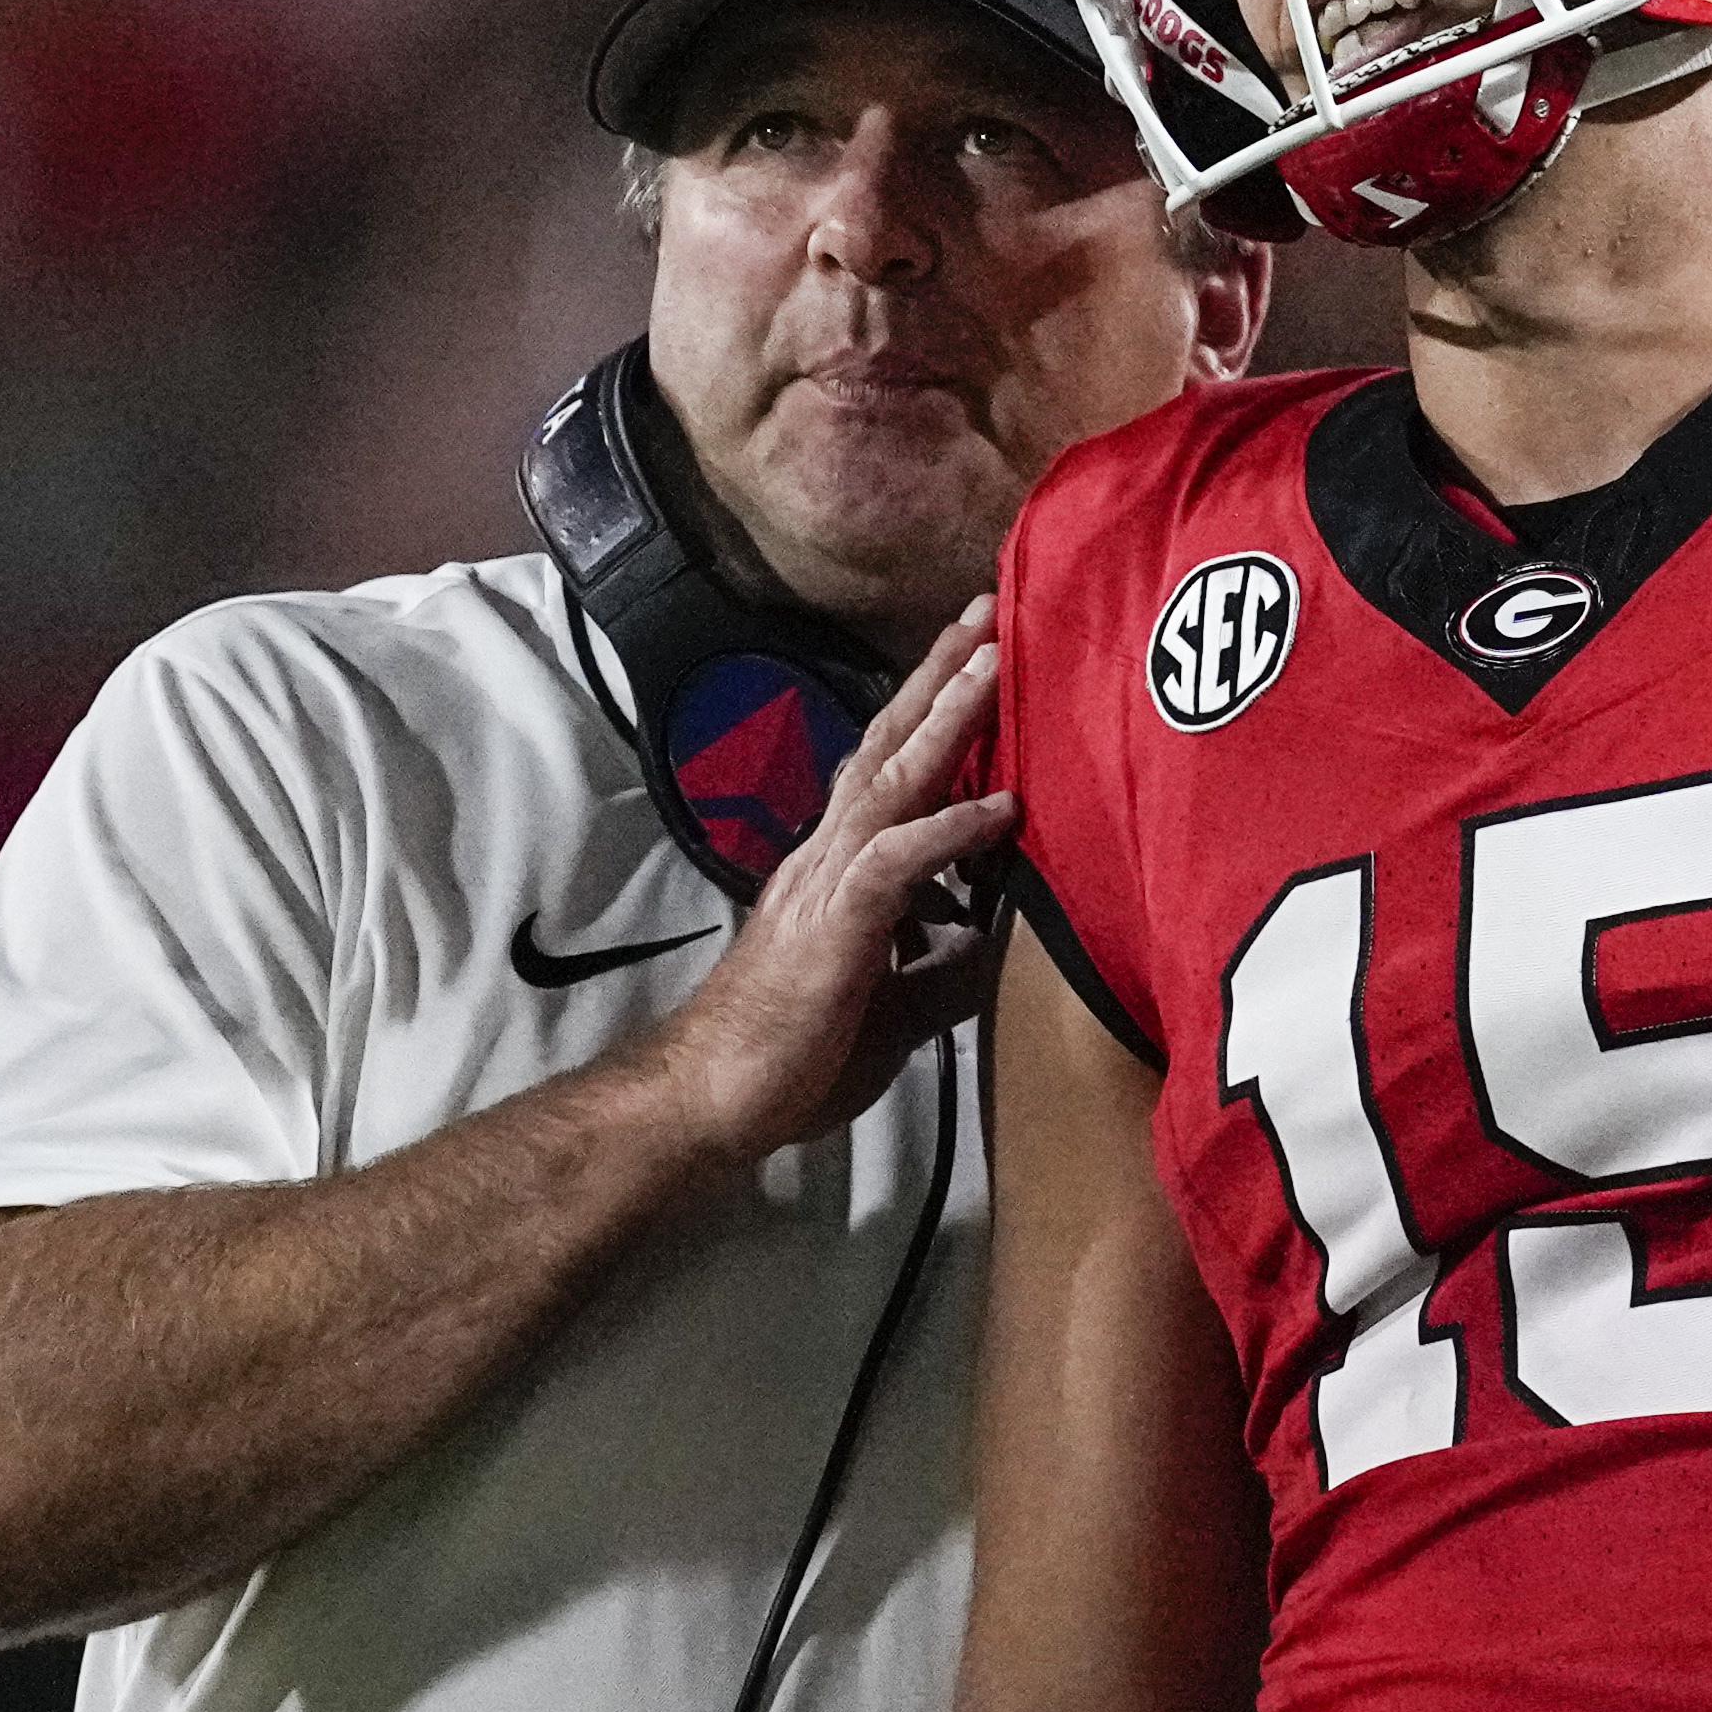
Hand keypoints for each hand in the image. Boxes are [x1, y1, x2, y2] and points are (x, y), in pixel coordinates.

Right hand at [645, 607, 1014, 1164]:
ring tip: (995, 660)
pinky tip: (1000, 806)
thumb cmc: (791, 1059)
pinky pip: (896, 862)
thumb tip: (987, 948)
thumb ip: (935, 971)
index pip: (888, 774)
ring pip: (891, 781)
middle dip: (939, 679)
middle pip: (888, 747)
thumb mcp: (890, 1011)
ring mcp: (825, 885)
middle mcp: (826, 859)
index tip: (978, 661)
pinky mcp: (833, 927)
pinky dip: (950, 830)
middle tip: (985, 611)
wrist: (711, 1100)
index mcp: (836, 872)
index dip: (931, 717)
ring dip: (947, 719)